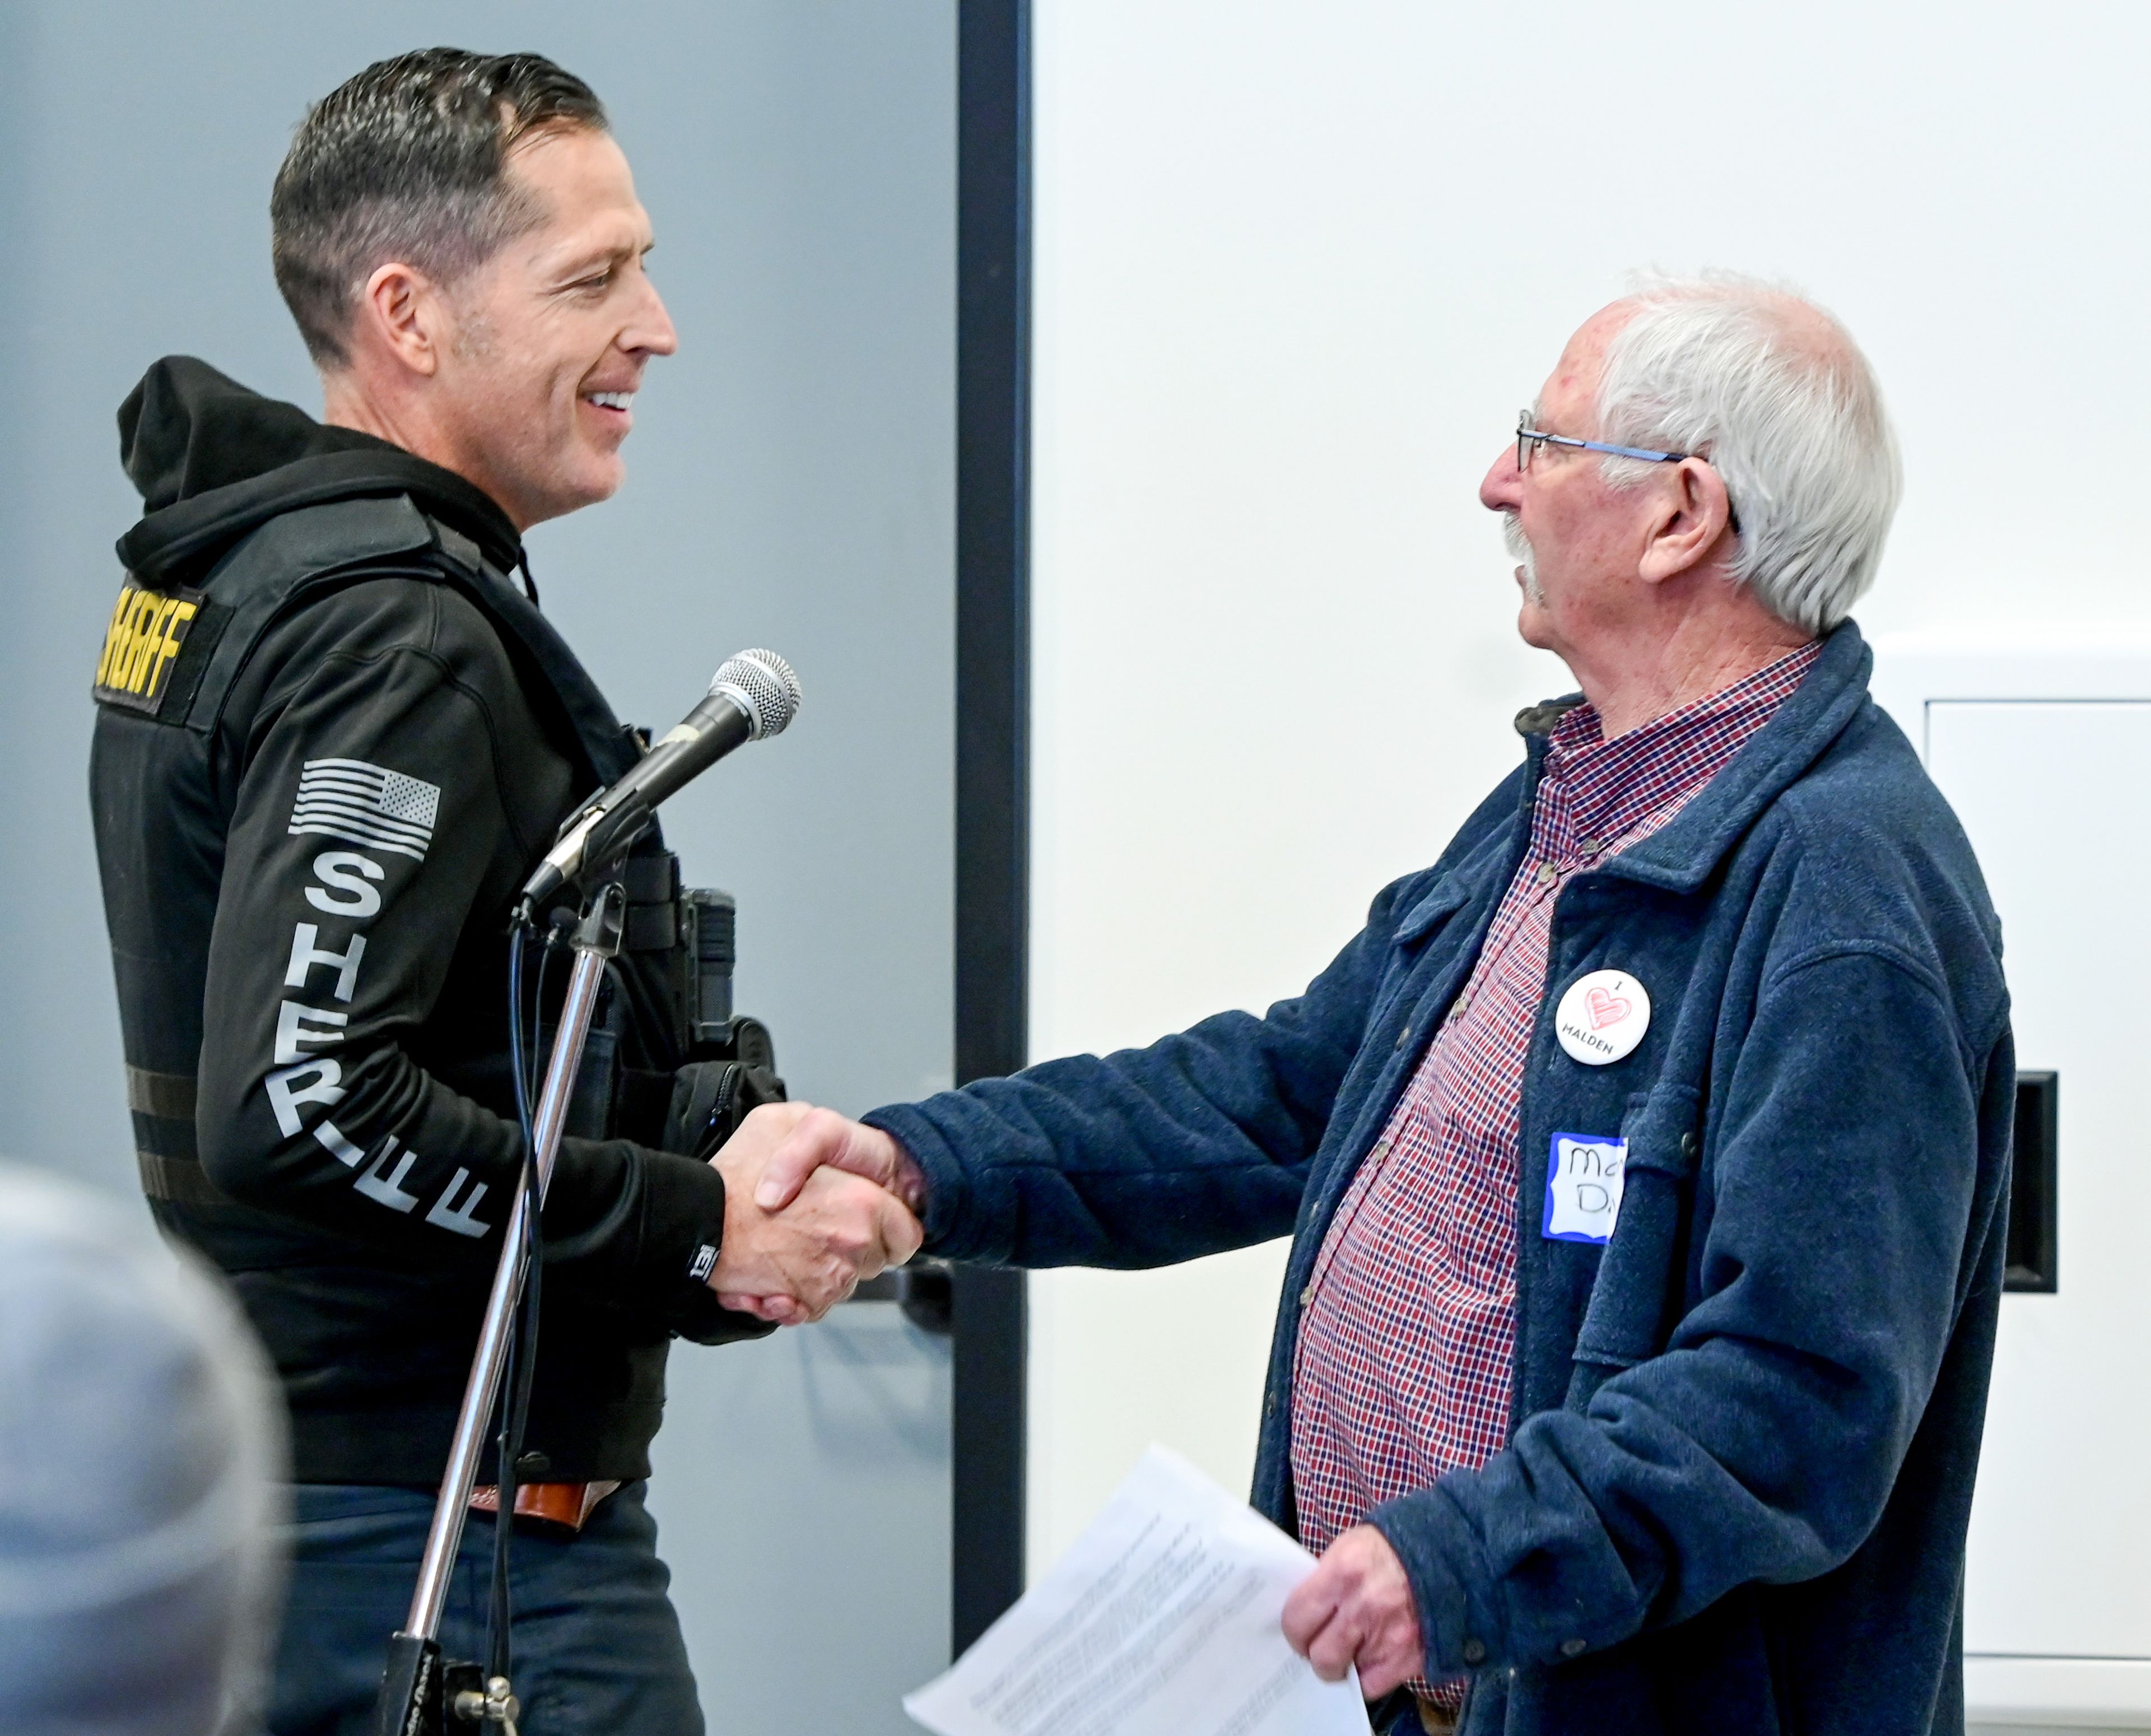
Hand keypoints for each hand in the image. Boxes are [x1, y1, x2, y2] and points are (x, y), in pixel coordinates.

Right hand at [707, 1103, 922, 1323]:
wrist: (695, 1223)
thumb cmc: (737, 1174)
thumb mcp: (783, 1120)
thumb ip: (821, 1134)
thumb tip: (839, 1160)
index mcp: (863, 1203)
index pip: (907, 1233)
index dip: (889, 1226)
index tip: (869, 1221)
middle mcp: (853, 1246)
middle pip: (875, 1260)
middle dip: (853, 1248)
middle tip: (815, 1227)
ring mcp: (830, 1280)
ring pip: (844, 1283)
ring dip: (821, 1272)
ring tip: (785, 1248)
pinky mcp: (804, 1303)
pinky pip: (815, 1306)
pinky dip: (798, 1297)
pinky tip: (774, 1276)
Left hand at [1281, 1524, 1424, 1700]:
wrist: (1448, 1553)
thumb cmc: (1392, 1547)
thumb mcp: (1350, 1547)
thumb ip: (1325, 1580)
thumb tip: (1306, 1611)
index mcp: (1342, 1573)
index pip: (1296, 1619)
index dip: (1295, 1630)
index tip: (1301, 1630)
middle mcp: (1362, 1607)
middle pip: (1319, 1655)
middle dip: (1315, 1654)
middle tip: (1321, 1645)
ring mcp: (1388, 1636)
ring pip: (1345, 1673)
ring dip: (1343, 1664)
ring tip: (1350, 1648)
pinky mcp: (1409, 1657)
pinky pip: (1373, 1686)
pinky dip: (1368, 1677)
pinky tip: (1371, 1658)